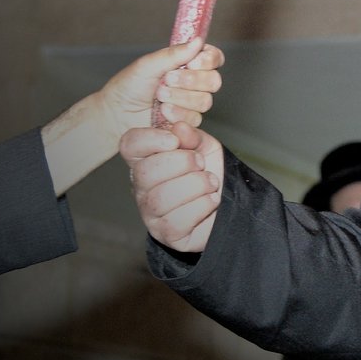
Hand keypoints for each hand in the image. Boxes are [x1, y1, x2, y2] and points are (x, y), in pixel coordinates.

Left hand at [97, 37, 223, 138]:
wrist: (117, 114)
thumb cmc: (129, 86)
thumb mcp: (149, 65)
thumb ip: (174, 54)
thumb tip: (198, 41)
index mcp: (188, 63)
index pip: (214, 58)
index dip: (208, 60)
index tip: (192, 63)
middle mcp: (194, 82)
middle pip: (214, 80)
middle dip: (191, 80)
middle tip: (168, 79)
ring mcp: (192, 102)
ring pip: (205, 100)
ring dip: (180, 98)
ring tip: (159, 96)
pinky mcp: (187, 120)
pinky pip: (195, 118)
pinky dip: (177, 113)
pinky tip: (163, 111)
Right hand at [121, 122, 223, 252]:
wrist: (230, 203)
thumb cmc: (209, 173)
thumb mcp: (205, 146)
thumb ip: (192, 135)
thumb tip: (178, 125)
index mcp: (147, 160)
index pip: (130, 145)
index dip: (150, 139)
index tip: (174, 140)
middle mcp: (142, 188)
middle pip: (145, 173)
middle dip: (181, 163)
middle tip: (201, 163)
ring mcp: (151, 213)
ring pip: (161, 198)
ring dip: (195, 185)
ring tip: (211, 182)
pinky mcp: (167, 234)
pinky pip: (177, 220)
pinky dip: (202, 205)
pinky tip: (211, 200)